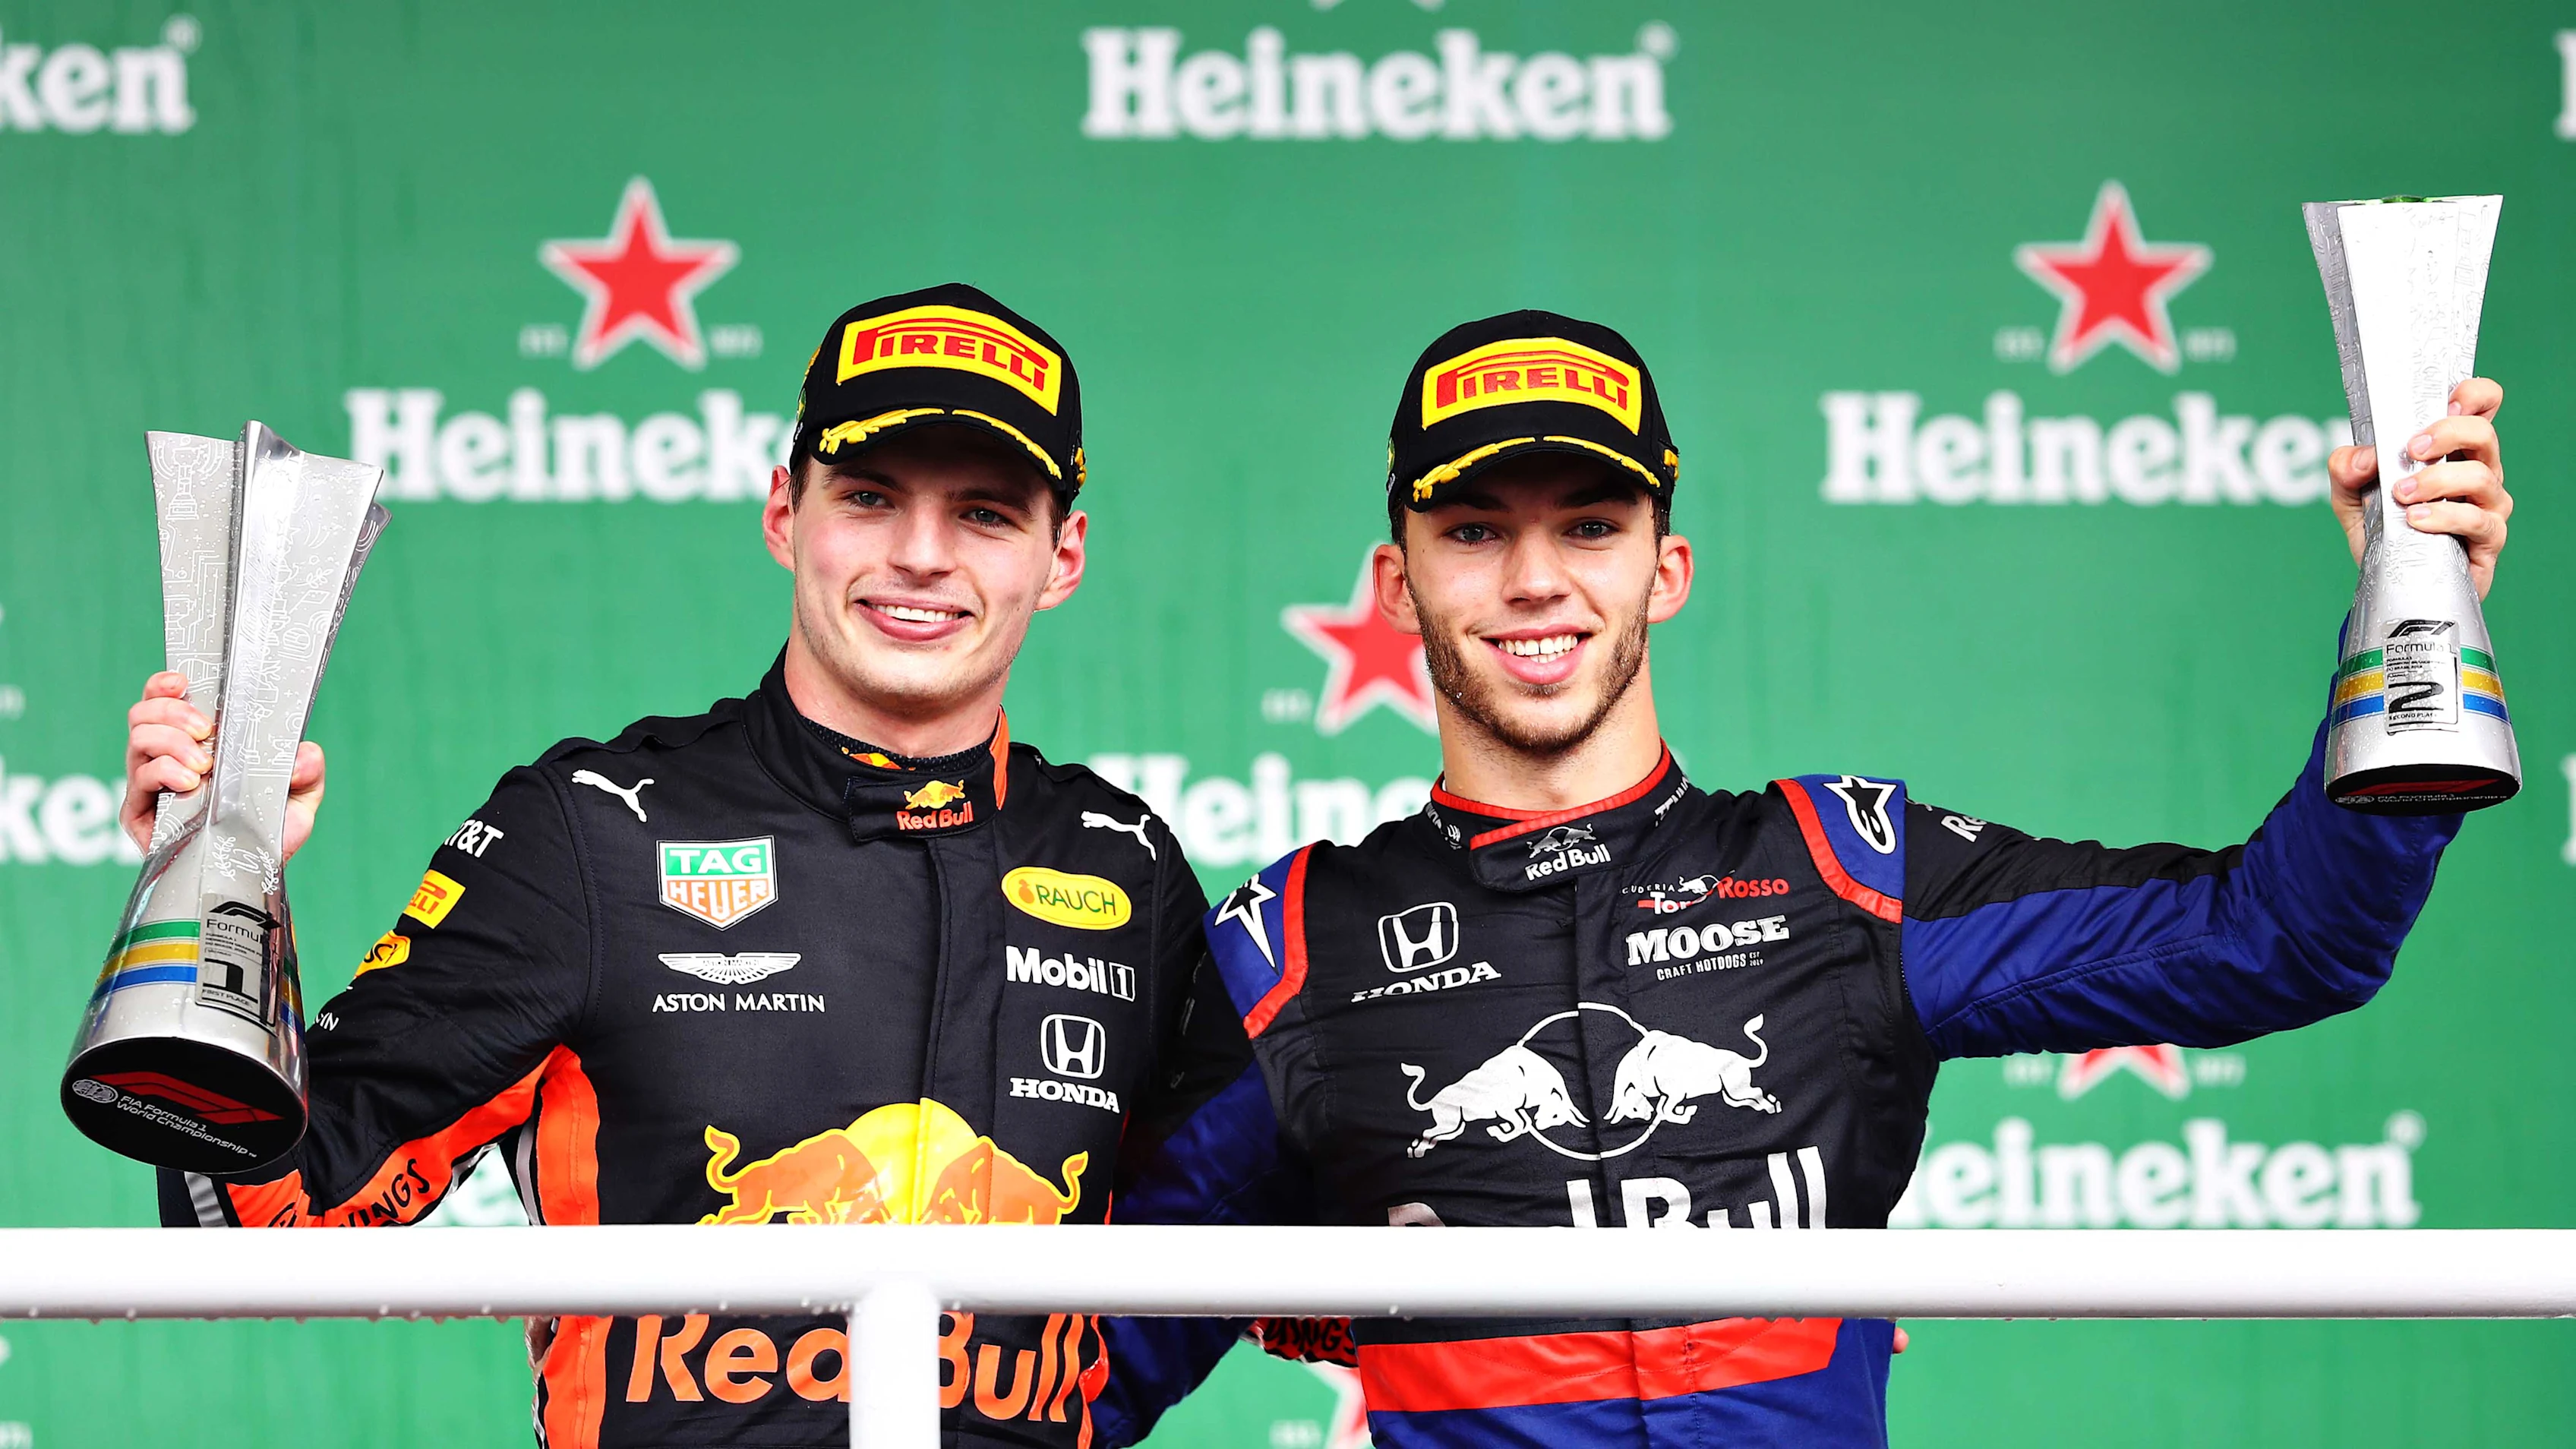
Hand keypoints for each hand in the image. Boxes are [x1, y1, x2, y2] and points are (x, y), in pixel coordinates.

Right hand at [121, 672, 326, 860]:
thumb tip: (300, 755)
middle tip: (206, 730)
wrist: (259, 874)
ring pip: (137, 740)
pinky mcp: (139, 816)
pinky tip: (189, 782)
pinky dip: (162, 772)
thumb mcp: (301, 793)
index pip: (165, 701)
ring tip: (203, 764)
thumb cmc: (272, 828)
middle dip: (172, 712)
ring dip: (169, 741)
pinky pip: (138, 780)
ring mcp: (150, 786)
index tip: (183, 681)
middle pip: (143, 715)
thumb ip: (307, 766)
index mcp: (196, 743)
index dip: (165, 684)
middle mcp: (165, 759)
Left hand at [2327, 378, 2507, 597]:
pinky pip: (2477, 520)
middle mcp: (2477, 471)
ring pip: (2482, 476)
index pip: (2482, 406)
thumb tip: (2366, 457)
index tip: (2446, 402)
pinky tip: (2415, 520)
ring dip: (2437, 480)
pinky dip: (2444, 516)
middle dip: (2447, 434)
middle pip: (2484, 433)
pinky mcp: (2488, 539)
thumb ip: (2346, 468)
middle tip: (2411, 450)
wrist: (2386, 580)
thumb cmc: (2380, 528)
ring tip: (2401, 496)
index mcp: (2452, 450)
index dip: (2473, 395)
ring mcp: (2487, 505)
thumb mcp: (2349, 494)